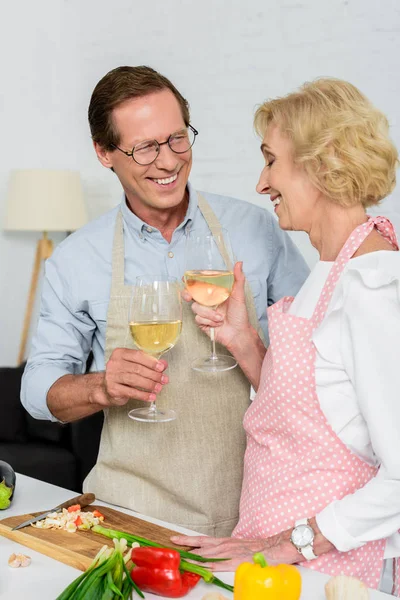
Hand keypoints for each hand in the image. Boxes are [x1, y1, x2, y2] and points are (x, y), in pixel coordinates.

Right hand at [93, 348, 168, 406]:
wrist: (105, 388)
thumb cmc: (123, 375)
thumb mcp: (135, 366)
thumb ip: (149, 364)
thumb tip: (164, 364)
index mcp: (120, 353)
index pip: (138, 355)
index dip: (151, 362)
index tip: (161, 368)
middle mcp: (114, 363)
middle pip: (137, 368)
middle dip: (153, 375)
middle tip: (164, 380)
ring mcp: (112, 376)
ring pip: (134, 380)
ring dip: (149, 385)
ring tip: (159, 388)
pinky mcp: (113, 389)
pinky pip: (131, 392)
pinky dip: (143, 395)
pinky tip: (151, 396)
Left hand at [170, 531, 298, 571]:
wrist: (276, 547)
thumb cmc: (260, 549)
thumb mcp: (241, 547)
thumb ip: (229, 550)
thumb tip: (219, 556)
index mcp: (226, 541)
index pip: (204, 540)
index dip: (191, 540)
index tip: (177, 540)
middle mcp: (226, 544)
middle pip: (202, 543)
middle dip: (187, 544)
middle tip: (172, 542)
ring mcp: (231, 552)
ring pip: (208, 553)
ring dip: (194, 554)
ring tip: (180, 555)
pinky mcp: (237, 561)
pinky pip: (220, 564)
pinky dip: (208, 565)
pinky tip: (200, 567)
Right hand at [182, 262, 250, 351]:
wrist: (238, 333)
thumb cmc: (240, 315)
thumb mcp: (239, 295)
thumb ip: (238, 279)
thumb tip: (239, 263)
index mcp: (214, 293)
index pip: (200, 284)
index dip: (191, 281)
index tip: (185, 278)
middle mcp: (207, 301)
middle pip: (191, 294)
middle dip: (186, 294)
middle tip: (188, 296)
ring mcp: (204, 312)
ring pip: (196, 308)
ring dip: (209, 314)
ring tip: (220, 318)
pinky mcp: (202, 322)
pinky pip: (198, 318)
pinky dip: (208, 321)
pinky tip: (217, 324)